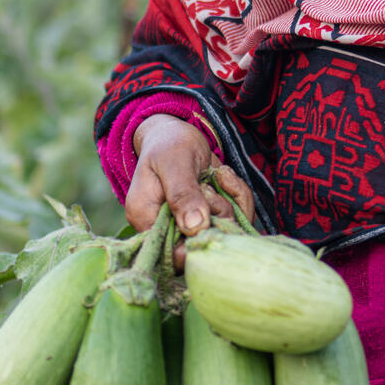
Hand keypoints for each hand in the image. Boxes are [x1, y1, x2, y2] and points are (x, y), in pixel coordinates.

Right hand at [124, 115, 253, 265]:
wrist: (177, 131)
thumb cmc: (169, 143)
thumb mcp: (175, 162)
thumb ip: (183, 194)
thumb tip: (195, 227)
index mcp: (146, 218)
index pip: (172, 253)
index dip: (197, 240)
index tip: (210, 212)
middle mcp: (167, 227)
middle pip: (203, 242)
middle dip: (218, 212)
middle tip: (210, 184)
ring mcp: (190, 224)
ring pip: (225, 229)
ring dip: (230, 200)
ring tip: (218, 175)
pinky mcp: (209, 216)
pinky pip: (235, 216)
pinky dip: (238, 195)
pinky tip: (224, 176)